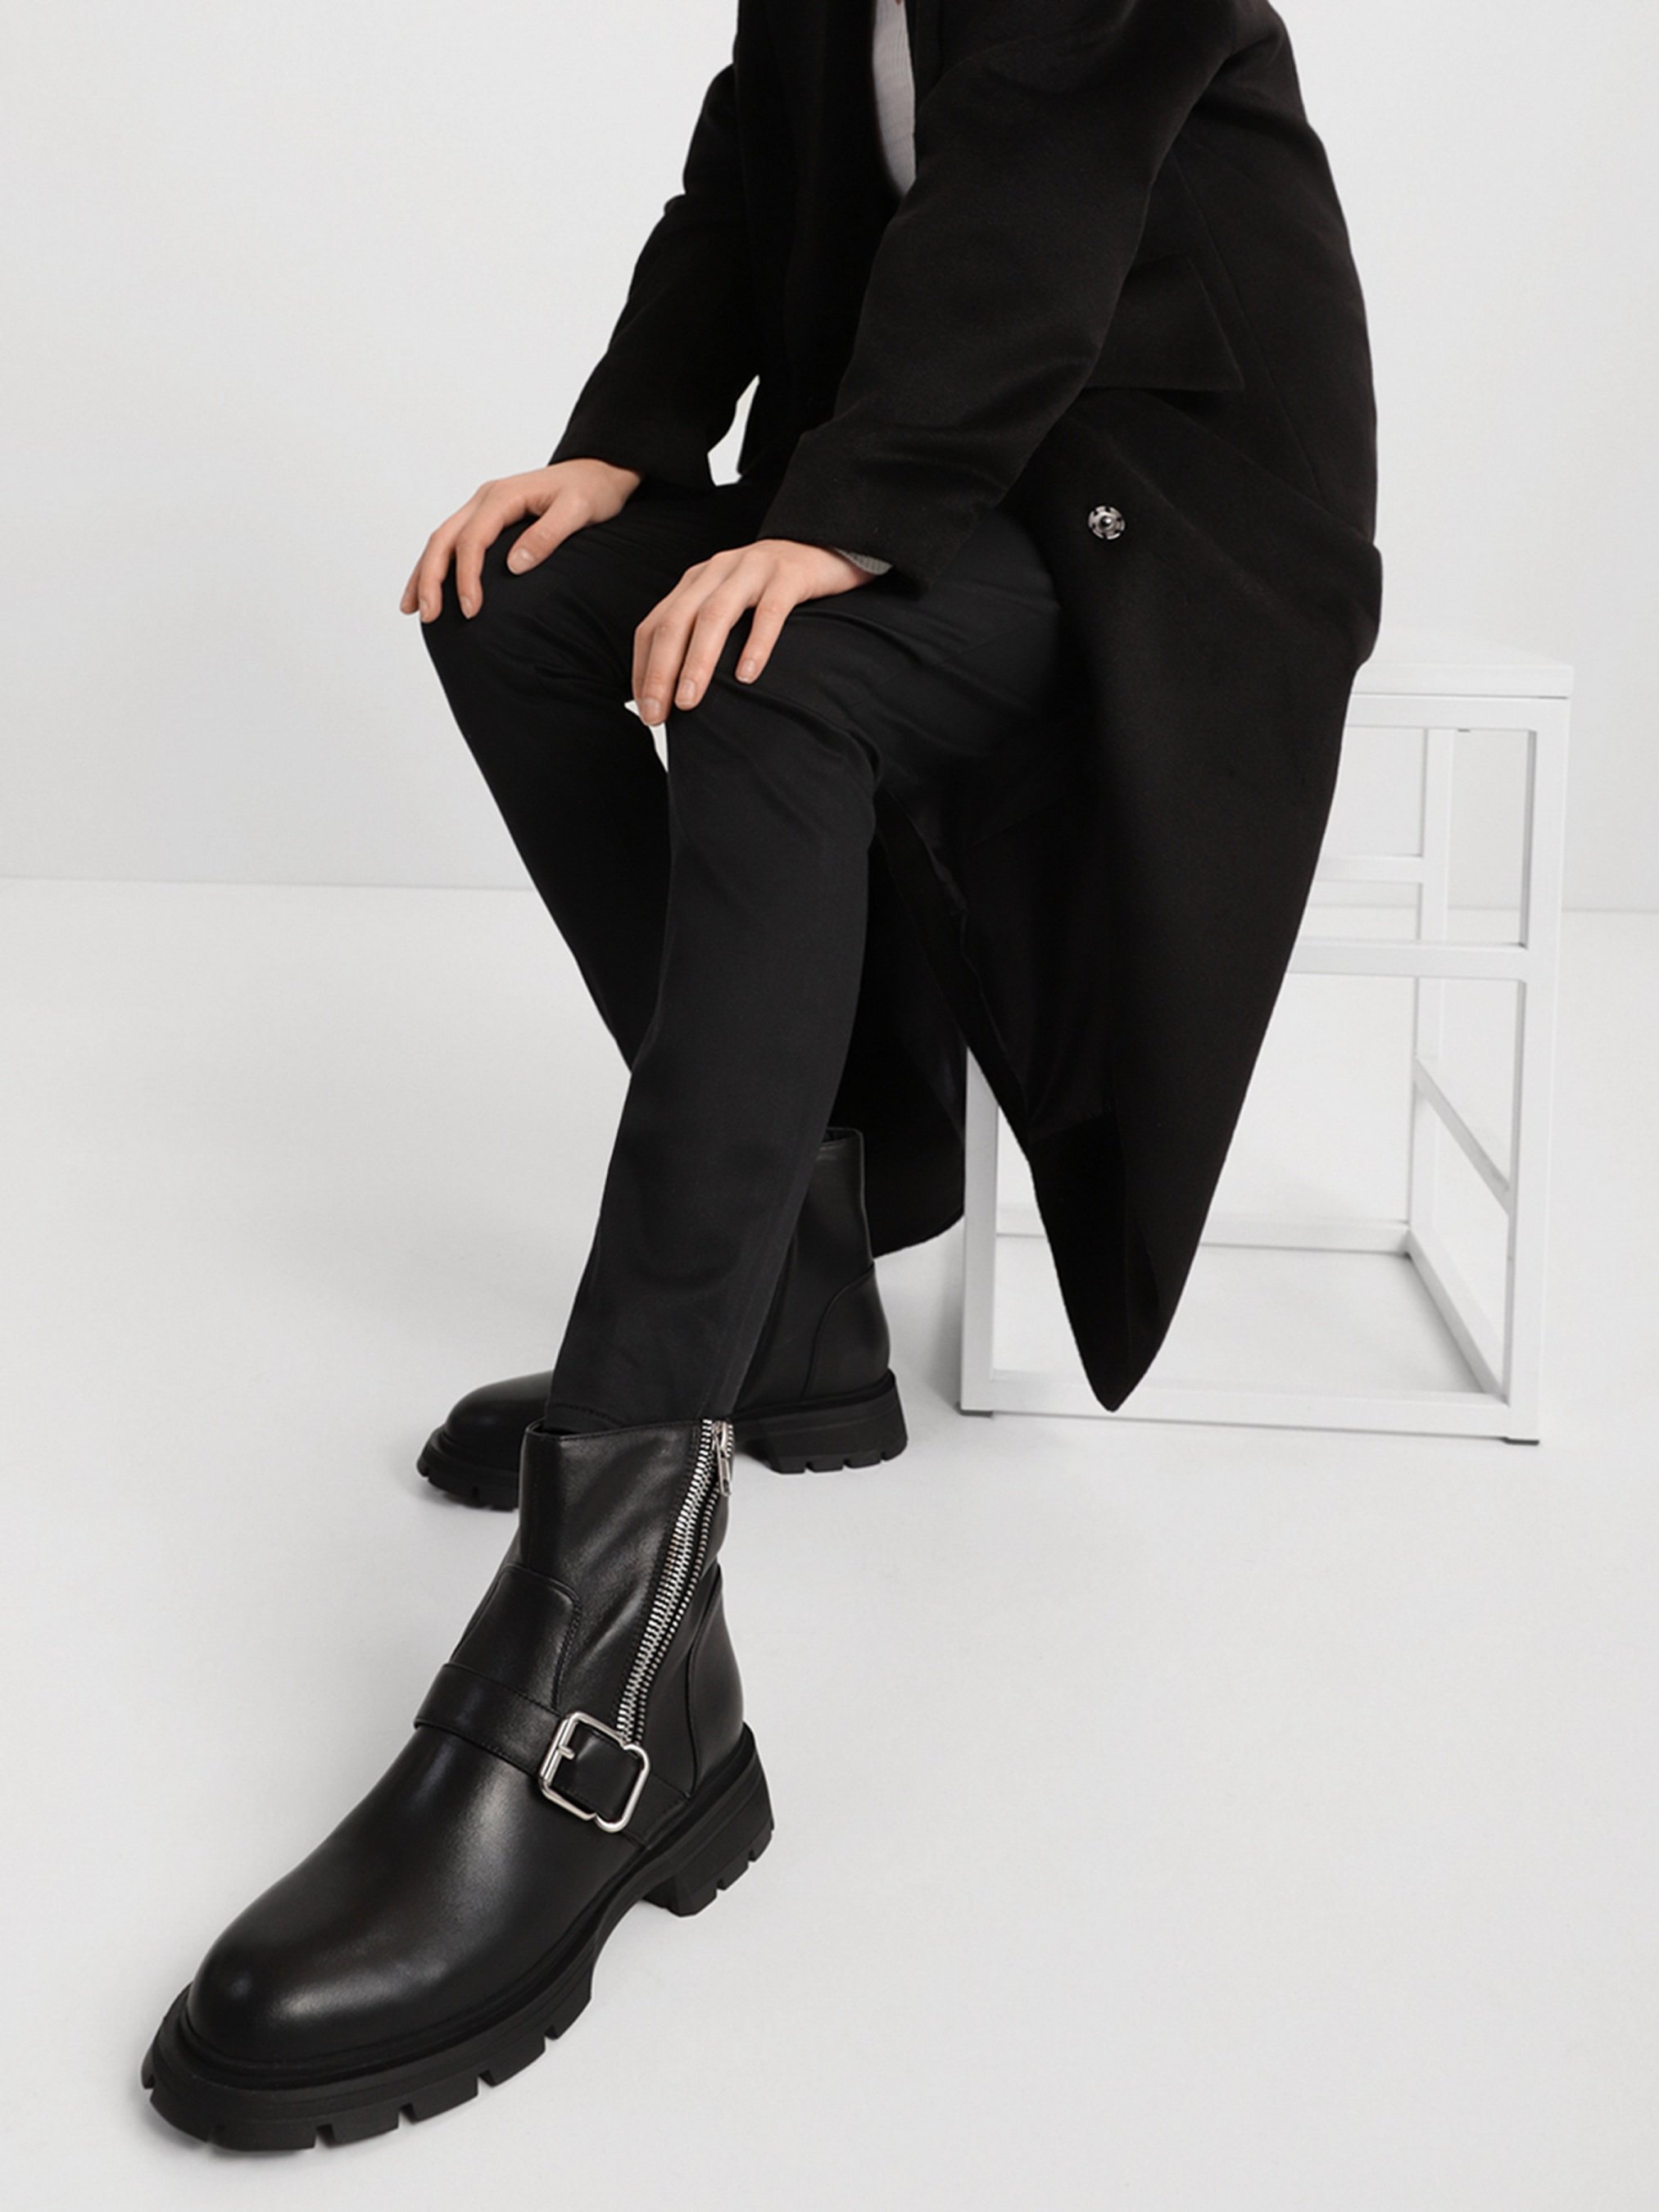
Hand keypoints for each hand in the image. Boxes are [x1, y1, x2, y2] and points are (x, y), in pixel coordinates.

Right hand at [400, 459, 642, 621]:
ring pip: (440, 539)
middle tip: (429, 617)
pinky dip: (437, 565)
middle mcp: (485, 498)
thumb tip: (515, 566)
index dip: (466, 578)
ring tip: (413, 609)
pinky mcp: (488, 517)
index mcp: (502, 497)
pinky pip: (453, 541)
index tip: (471, 611)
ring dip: (424, 574)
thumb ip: (547, 536)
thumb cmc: (592, 491)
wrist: (598, 471)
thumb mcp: (578, 511)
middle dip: (431, 579)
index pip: (472, 541)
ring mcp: (482, 506)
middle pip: (443, 539)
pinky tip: (430, 588)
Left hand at [632, 539, 874, 724]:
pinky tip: (747, 676)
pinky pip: (770, 611)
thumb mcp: (729, 605)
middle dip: (660, 671)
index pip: (654, 625)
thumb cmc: (771, 589)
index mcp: (695, 583)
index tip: (644, 709)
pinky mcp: (788, 575)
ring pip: (714, 616)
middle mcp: (715, 572)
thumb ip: (703, 633)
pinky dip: (755, 644)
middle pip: (676, 622)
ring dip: (697, 662)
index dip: (642, 668)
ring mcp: (751, 570)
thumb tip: (678, 689)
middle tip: (657, 714)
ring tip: (689, 701)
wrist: (823, 545)